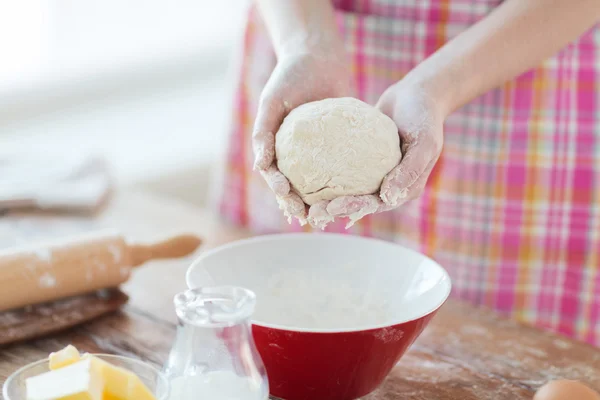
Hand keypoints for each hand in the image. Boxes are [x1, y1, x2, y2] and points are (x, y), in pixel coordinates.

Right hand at [253, 43, 353, 223]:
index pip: (275, 177)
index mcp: (275, 148)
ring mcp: (318, 152)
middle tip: (312, 218)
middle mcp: (296, 154)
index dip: (279, 191)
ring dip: (324, 202)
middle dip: (302, 206)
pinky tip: (357, 194)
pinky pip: (343, 167)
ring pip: (320, 184)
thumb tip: (259, 166)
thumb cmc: (289, 76)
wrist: (317, 56)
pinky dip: (347, 183)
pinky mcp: (340, 145)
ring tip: (334, 216)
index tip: (288, 197)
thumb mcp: (272, 101)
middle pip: (297, 187)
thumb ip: (263, 132)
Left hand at [308, 82, 444, 227]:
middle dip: (334, 209)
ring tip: (303, 200)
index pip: (376, 204)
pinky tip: (305, 170)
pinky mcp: (362, 158)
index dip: (353, 208)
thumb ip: (409, 170)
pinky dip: (327, 171)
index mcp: (404, 188)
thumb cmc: (425, 117)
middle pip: (358, 202)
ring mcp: (375, 172)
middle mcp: (389, 185)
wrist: (419, 93)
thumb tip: (388, 198)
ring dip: (327, 196)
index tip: (331, 208)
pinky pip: (343, 166)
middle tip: (311, 213)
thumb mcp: (424, 143)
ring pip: (348, 188)